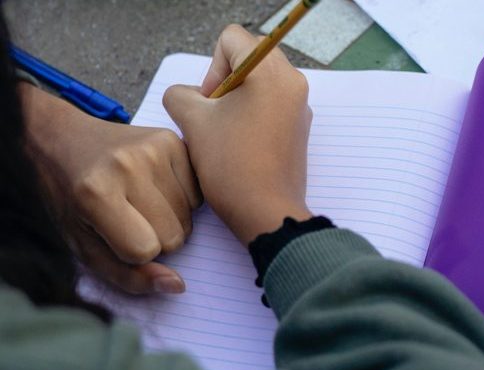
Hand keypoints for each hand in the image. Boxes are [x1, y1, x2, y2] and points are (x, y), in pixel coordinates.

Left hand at [20, 84, 201, 293]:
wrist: (64, 140)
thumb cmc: (71, 200)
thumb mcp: (84, 247)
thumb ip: (127, 276)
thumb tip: (177, 284)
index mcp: (95, 193)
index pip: (143, 250)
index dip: (131, 252)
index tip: (113, 234)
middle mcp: (128, 165)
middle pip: (173, 236)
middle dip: (155, 237)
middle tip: (130, 217)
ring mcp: (154, 148)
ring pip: (189, 217)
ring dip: (170, 219)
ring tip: (142, 200)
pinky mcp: (172, 140)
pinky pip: (198, 192)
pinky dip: (183, 198)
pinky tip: (157, 187)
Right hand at [163, 25, 312, 245]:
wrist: (266, 213)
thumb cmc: (231, 165)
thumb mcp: (193, 122)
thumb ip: (181, 94)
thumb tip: (189, 96)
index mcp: (271, 71)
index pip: (233, 39)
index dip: (211, 67)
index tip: (209, 103)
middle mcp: (293, 82)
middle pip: (248, 58)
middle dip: (223, 82)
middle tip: (213, 115)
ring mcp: (300, 106)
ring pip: (259, 83)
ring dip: (236, 100)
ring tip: (225, 133)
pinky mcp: (300, 128)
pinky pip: (271, 104)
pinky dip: (252, 114)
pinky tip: (241, 144)